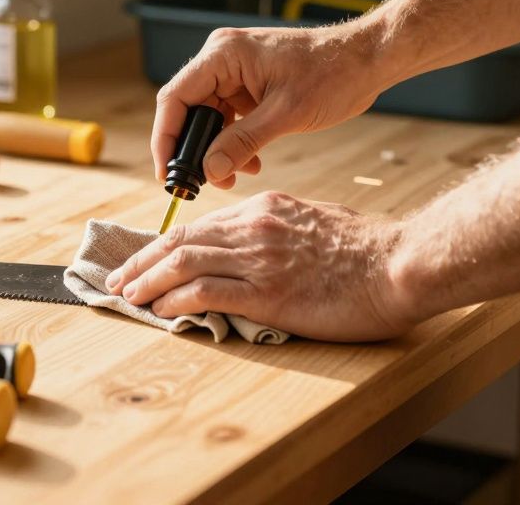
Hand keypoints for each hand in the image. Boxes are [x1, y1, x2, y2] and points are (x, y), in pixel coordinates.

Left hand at [104, 191, 419, 341]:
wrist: (401, 264)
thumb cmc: (370, 250)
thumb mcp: (318, 221)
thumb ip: (282, 229)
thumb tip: (261, 244)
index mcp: (266, 209)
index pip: (201, 225)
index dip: (167, 244)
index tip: (147, 259)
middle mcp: (255, 227)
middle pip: (182, 240)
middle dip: (143, 261)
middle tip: (118, 278)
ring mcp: (258, 258)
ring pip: (184, 263)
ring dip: (147, 280)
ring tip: (126, 295)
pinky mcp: (267, 292)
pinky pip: (206, 292)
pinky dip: (175, 300)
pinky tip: (158, 310)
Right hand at [152, 24, 387, 188]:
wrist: (367, 60)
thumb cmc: (332, 74)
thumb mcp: (285, 114)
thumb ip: (242, 142)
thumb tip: (208, 171)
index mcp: (222, 55)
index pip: (175, 98)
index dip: (166, 138)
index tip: (167, 173)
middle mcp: (221, 59)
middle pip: (188, 110)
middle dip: (194, 150)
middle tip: (202, 184)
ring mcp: (235, 71)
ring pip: (208, 117)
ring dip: (216, 150)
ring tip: (233, 177)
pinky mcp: (249, 84)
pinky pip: (228, 116)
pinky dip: (234, 141)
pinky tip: (251, 163)